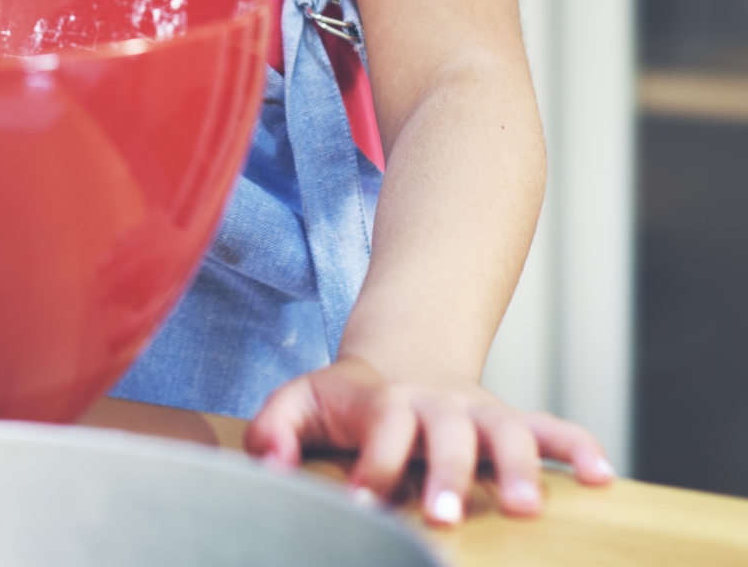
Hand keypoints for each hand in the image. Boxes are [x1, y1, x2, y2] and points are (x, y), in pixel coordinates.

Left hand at [244, 355, 614, 525]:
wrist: (398, 356)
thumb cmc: (345, 396)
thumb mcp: (299, 401)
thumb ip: (276, 429)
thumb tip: (271, 466)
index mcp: (384, 400)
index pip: (383, 429)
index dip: (373, 466)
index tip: (362, 503)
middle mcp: (436, 403)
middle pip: (448, 432)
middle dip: (449, 473)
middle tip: (447, 516)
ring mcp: (477, 410)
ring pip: (507, 430)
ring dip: (519, 467)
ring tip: (527, 510)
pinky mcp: (507, 419)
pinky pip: (550, 428)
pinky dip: (578, 447)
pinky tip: (600, 478)